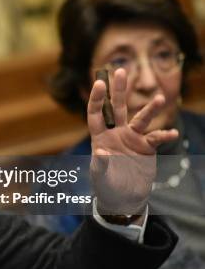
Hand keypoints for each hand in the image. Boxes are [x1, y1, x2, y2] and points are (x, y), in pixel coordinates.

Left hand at [87, 69, 177, 214]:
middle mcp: (116, 133)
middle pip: (117, 108)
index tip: (100, 82)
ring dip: (150, 109)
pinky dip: (164, 135)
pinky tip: (172, 133)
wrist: (123, 198)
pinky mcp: (146, 147)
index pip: (96, 114)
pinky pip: (156, 138)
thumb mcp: (100, 176)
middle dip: (118, 90)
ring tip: (160, 98)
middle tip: (121, 70)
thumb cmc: (106, 186)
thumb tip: (100, 151)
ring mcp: (132, 139)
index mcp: (100, 137)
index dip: (97, 99)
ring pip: (141, 119)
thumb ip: (100, 164)